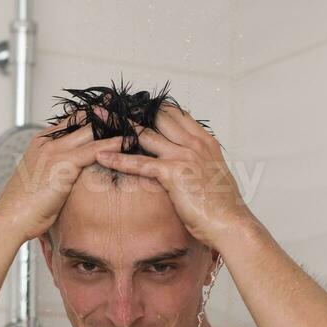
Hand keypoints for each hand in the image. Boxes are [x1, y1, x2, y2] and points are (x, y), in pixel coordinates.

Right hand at [0, 109, 124, 244]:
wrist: (10, 219)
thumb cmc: (24, 207)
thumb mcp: (42, 183)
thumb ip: (57, 172)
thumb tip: (72, 179)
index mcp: (41, 143)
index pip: (72, 121)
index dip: (93, 117)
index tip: (112, 115)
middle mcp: (47, 141)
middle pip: (83, 119)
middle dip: (107, 117)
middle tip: (130, 116)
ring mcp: (55, 150)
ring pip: (90, 129)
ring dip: (113, 127)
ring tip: (135, 126)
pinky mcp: (63, 164)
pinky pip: (94, 149)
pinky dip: (113, 145)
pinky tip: (128, 143)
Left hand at [94, 103, 256, 250]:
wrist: (230, 223)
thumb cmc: (222, 207)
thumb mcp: (213, 178)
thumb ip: (199, 165)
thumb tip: (189, 167)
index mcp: (204, 142)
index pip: (174, 114)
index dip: (152, 107)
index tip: (133, 103)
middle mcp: (194, 143)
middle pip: (157, 117)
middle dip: (132, 109)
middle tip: (109, 103)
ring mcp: (183, 156)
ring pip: (144, 134)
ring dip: (117, 125)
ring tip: (95, 119)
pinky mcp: (173, 173)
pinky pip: (140, 163)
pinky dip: (119, 159)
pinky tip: (101, 155)